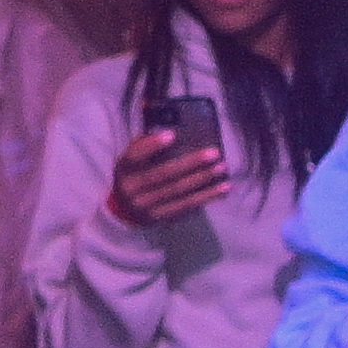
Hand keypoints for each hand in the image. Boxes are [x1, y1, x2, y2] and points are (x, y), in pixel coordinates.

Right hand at [106, 125, 228, 228]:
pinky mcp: (161, 216)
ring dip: (202, 179)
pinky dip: (207, 196)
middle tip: (213, 153)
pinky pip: (186, 206)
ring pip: (177, 190)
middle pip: (163, 175)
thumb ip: (145, 145)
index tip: (172, 135)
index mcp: (124, 168)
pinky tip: (222, 188)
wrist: (124, 210)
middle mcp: (132, 187)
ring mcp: (146, 205)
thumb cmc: (135, 175)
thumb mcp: (131, 159)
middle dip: (190, 163)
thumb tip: (173, 131)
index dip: (152, 146)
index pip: (135, 155)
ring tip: (221, 167)